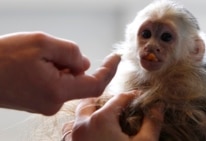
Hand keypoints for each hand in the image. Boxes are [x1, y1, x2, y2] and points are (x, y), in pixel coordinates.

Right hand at [0, 32, 119, 114]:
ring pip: (67, 82)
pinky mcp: (39, 102)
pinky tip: (35, 65)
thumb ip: (70, 53)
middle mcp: (54, 103)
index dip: (109, 71)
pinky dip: (54, 72)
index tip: (116, 57)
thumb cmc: (3, 56)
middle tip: (50, 52)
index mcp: (58, 91)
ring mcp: (45, 105)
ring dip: (61, 66)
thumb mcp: (41, 43)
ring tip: (37, 58)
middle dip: (72, 63)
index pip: (96, 85)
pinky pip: (56, 85)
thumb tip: (84, 64)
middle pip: (79, 80)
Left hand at [62, 91, 162, 140]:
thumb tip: (159, 106)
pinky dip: (86, 126)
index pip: (118, 99)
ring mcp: (73, 138)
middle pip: (91, 103)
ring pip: (80, 116)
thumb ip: (152, 122)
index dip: (131, 96)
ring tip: (108, 117)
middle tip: (120, 105)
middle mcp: (82, 125)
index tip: (139, 96)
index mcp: (100, 120)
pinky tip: (99, 133)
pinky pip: (74, 130)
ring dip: (92, 112)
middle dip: (106, 101)